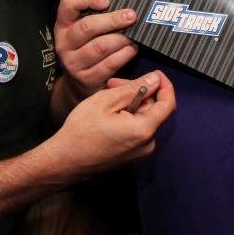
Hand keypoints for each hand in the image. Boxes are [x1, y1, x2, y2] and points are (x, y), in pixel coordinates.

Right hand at [49, 72, 175, 177]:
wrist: (65, 161)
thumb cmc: (81, 131)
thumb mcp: (106, 101)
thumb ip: (134, 88)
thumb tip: (154, 79)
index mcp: (144, 130)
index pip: (168, 103)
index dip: (164, 85)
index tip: (155, 73)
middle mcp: (147, 144)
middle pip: (153, 109)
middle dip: (136, 92)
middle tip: (114, 84)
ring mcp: (139, 152)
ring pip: (143, 118)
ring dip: (129, 103)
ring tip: (107, 98)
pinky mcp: (131, 155)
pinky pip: (136, 129)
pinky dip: (127, 116)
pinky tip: (109, 112)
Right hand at [55, 0, 138, 97]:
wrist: (78, 83)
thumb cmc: (88, 46)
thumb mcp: (84, 29)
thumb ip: (96, 15)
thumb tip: (122, 5)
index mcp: (63, 26)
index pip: (68, 4)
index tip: (107, 1)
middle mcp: (64, 44)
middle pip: (88, 27)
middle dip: (113, 20)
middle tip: (131, 16)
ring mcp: (74, 63)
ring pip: (101, 46)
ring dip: (122, 39)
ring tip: (133, 35)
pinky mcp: (87, 79)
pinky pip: (110, 64)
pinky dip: (124, 55)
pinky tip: (132, 49)